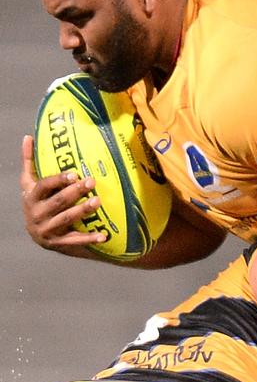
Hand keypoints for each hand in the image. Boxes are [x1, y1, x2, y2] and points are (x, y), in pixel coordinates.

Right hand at [20, 135, 106, 255]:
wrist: (37, 234)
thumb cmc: (37, 202)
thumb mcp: (29, 183)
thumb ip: (29, 162)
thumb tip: (27, 137)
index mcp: (31, 197)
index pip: (44, 186)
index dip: (58, 180)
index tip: (74, 174)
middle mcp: (37, 214)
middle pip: (58, 201)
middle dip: (75, 192)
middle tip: (92, 182)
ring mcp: (46, 230)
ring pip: (67, 219)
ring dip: (83, 210)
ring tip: (98, 201)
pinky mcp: (57, 244)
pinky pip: (75, 241)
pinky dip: (89, 239)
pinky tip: (103, 235)